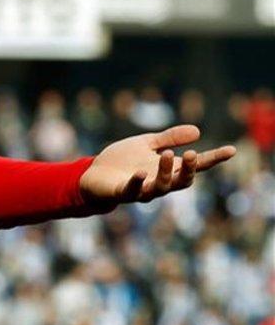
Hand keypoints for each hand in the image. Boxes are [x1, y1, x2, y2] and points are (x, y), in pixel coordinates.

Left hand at [79, 125, 234, 203]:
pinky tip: (141, 172)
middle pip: (182, 180)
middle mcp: (158, 182)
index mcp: (168, 169)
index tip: (231, 150)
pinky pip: (132, 191)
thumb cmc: (122, 161)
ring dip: (166, 172)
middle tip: (194, 153)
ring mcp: (141, 190)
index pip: (196, 165)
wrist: (93, 175)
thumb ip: (170, 138)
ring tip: (167, 155)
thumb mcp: (147, 144)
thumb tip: (198, 131)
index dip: (213, 159)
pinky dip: (137, 182)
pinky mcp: (122, 193)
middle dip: (190, 169)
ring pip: (160, 187)